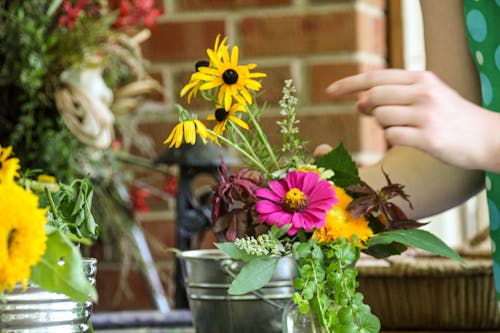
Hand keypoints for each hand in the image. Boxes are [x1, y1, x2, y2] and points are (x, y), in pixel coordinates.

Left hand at [326, 69, 499, 171]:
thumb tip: (360, 103)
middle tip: (375, 116)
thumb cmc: (450, 118)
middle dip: (369, 108)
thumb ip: (394, 97)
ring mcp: (426, 114)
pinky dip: (393, 139)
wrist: (487, 137)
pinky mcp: (429, 137)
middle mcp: (423, 92)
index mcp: (421, 78)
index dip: (349, 83)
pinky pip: (392, 136)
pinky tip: (410, 139)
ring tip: (404, 128)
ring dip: (384, 126)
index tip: (330, 91)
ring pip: (381, 117)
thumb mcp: (426, 97)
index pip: (376, 76)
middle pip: (374, 96)